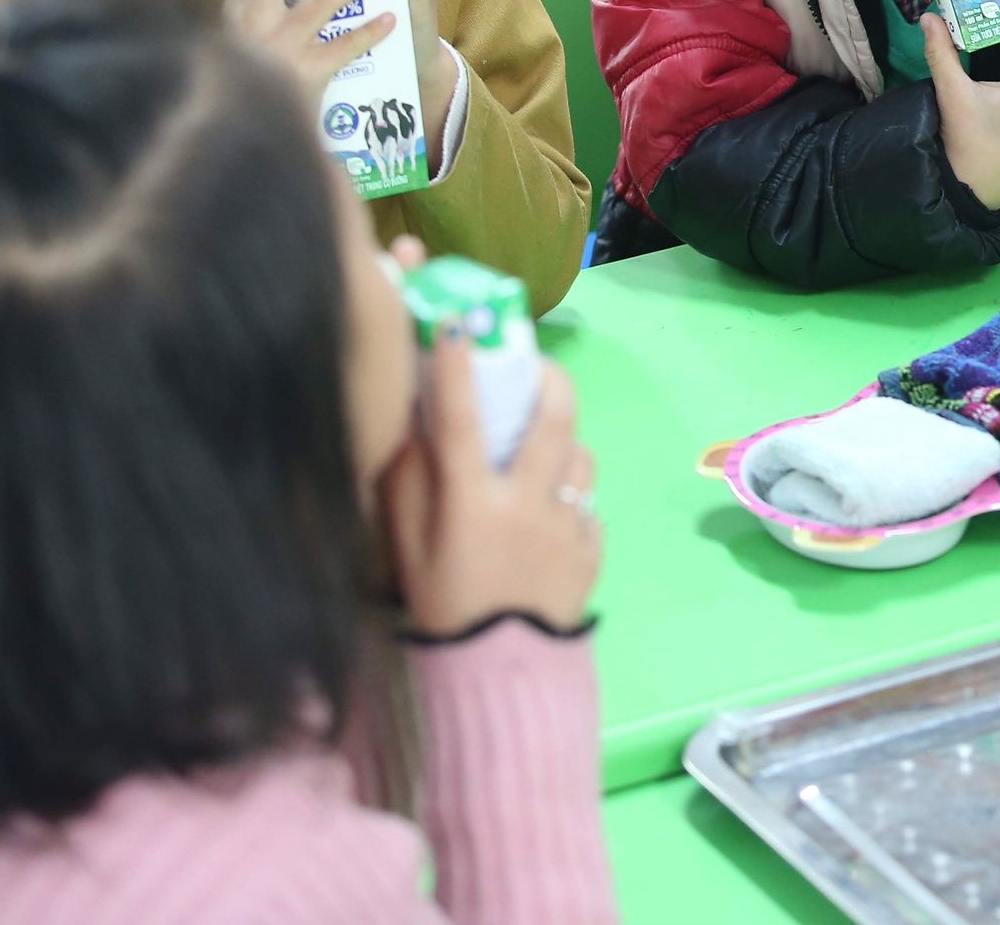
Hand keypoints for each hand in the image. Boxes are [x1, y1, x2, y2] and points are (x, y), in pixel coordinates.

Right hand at [224, 0, 399, 98]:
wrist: (259, 134)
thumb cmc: (265, 70)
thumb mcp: (250, 28)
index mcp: (234, 7)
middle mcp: (248, 24)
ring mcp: (276, 51)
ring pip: (316, 2)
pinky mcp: (305, 78)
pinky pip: (343, 48)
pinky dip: (368, 32)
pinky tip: (390, 19)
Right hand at [383, 334, 600, 637]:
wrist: (498, 674)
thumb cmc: (442, 605)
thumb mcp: (407, 549)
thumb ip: (406, 486)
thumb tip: (413, 426)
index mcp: (472, 504)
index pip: (460, 419)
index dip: (456, 367)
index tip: (459, 325)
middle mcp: (527, 506)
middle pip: (553, 419)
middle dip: (549, 378)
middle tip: (538, 366)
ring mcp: (568, 527)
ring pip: (581, 457)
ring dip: (564, 445)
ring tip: (542, 452)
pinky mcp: (592, 549)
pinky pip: (589, 506)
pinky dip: (571, 500)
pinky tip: (550, 513)